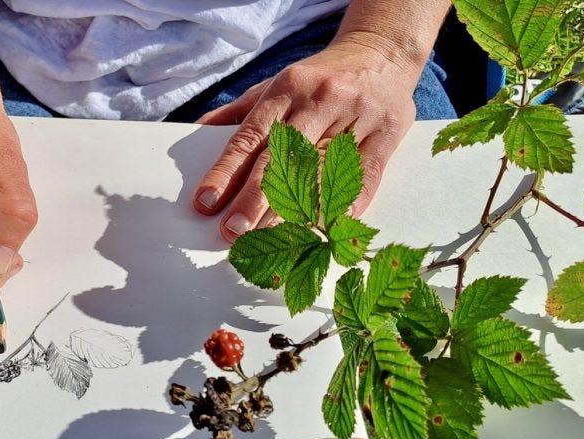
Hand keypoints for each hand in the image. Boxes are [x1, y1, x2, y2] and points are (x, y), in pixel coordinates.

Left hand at [193, 40, 419, 241]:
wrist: (382, 54)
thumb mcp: (277, 84)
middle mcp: (321, 100)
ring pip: (319, 172)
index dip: (226, 171)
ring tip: (270, 239)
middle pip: (282, 158)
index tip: (206, 201)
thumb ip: (239, 111)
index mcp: (288, 88)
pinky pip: (361, 178)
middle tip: (232, 231)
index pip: (251, 136)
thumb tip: (197, 131)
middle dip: (253, 199)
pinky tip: (321, 228)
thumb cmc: (320, 78)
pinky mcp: (385, 135)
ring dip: (293, 210)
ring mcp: (356, 117)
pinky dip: (340, 206)